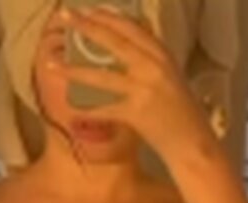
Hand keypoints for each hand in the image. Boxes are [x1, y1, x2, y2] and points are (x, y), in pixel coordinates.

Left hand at [49, 6, 220, 164]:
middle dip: (86, 26)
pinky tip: (70, 108)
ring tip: (51, 63)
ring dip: (73, 70)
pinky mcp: (137, 113)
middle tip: (64, 16)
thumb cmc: (184, 116)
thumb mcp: (171, 79)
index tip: (88, 9)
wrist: (196, 143)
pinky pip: (105, 109)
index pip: (132, 27)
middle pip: (114, 41)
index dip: (108, 16)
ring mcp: (144, 89)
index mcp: (163, 55)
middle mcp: (154, 66)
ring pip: (102, 75)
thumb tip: (128, 52)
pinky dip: (87, 110)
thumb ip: (152, 63)